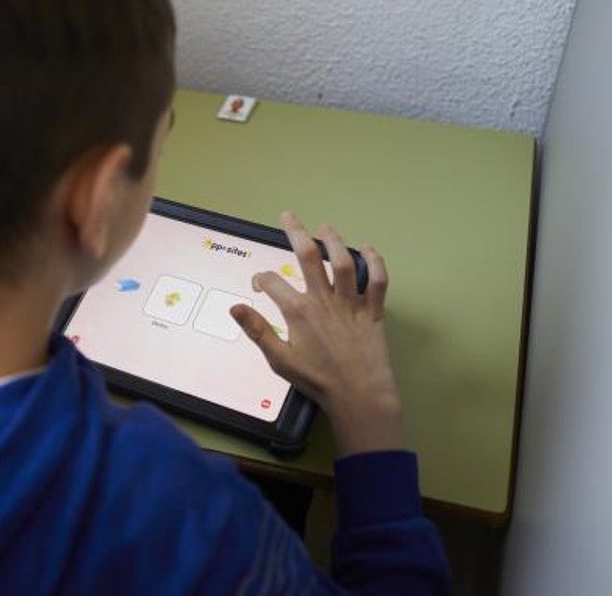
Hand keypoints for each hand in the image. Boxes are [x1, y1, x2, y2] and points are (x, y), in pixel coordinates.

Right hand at [229, 212, 405, 455]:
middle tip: (288, 216)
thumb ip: (257, 331)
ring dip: (334, 240)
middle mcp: (324, 300)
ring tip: (325, 227)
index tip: (258, 284)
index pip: (272, 282)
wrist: (358, 395)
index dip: (261, 279)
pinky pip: (377, 280)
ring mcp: (351, 303)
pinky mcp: (373, 310)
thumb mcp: (280, 360)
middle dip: (296, 232)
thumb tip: (234, 307)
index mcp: (298, 311)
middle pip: (308, 256)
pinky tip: (369, 248)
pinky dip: (375, 262)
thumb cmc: (317, 380)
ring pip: (344, 262)